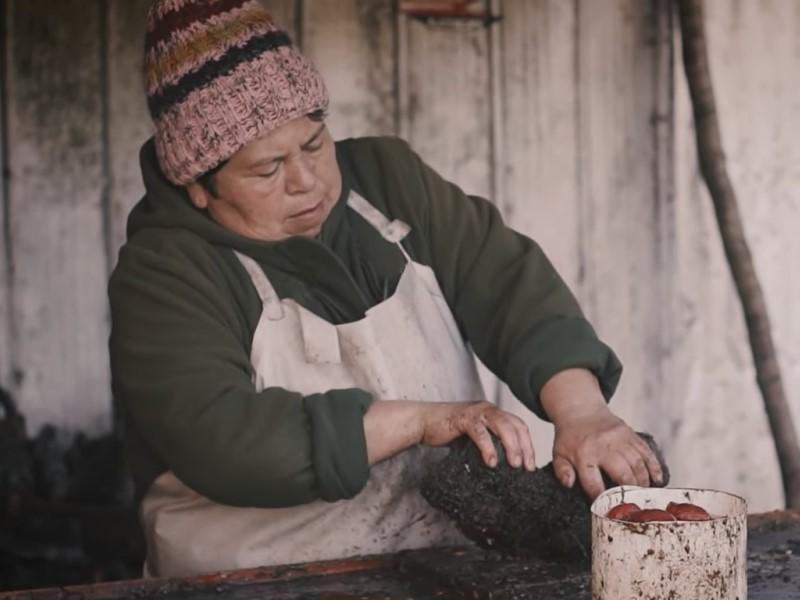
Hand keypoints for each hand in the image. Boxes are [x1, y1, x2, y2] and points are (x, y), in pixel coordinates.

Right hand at [421, 401, 535, 470]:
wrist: (424, 421)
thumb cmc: (448, 431)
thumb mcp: (475, 437)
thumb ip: (490, 442)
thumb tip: (506, 463)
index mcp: (493, 413)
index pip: (519, 426)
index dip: (528, 445)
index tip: (530, 465)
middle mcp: (488, 409)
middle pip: (515, 425)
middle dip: (524, 447)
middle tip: (526, 467)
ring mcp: (476, 412)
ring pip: (502, 426)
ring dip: (511, 446)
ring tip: (514, 464)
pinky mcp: (463, 418)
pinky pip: (480, 432)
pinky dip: (488, 447)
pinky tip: (491, 461)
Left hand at [540, 369, 662, 498]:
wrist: (581, 410)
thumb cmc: (570, 437)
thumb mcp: (559, 453)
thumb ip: (562, 470)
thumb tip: (568, 484)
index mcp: (583, 455)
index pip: (593, 483)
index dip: (601, 499)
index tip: (607, 511)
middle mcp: (603, 447)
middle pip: (623, 475)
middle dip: (630, 493)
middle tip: (635, 506)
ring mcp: (619, 440)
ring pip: (638, 465)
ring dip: (644, 483)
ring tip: (644, 496)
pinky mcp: (630, 434)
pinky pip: (646, 452)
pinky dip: (654, 467)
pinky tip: (657, 479)